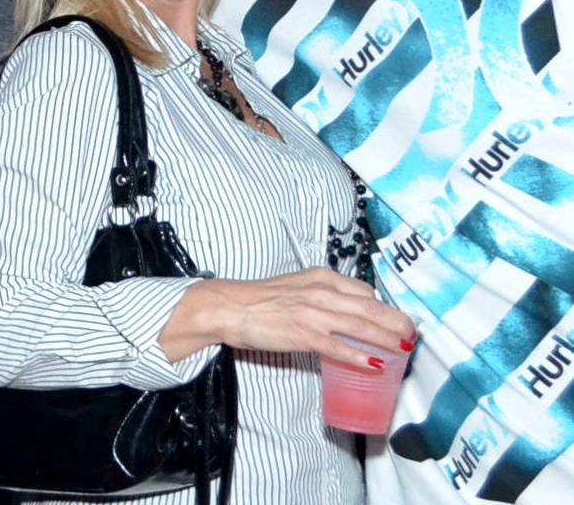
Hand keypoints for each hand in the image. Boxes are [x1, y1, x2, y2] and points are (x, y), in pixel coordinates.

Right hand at [197, 268, 414, 366]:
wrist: (229, 306)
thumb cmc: (259, 299)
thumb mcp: (296, 286)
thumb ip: (322, 294)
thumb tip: (347, 310)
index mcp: (321, 278)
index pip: (364, 292)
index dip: (386, 308)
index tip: (397, 321)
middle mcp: (321, 292)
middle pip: (371, 308)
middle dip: (397, 323)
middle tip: (413, 336)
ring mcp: (313, 314)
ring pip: (361, 326)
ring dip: (388, 339)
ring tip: (405, 349)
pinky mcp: (303, 334)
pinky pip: (339, 347)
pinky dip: (360, 356)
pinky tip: (375, 364)